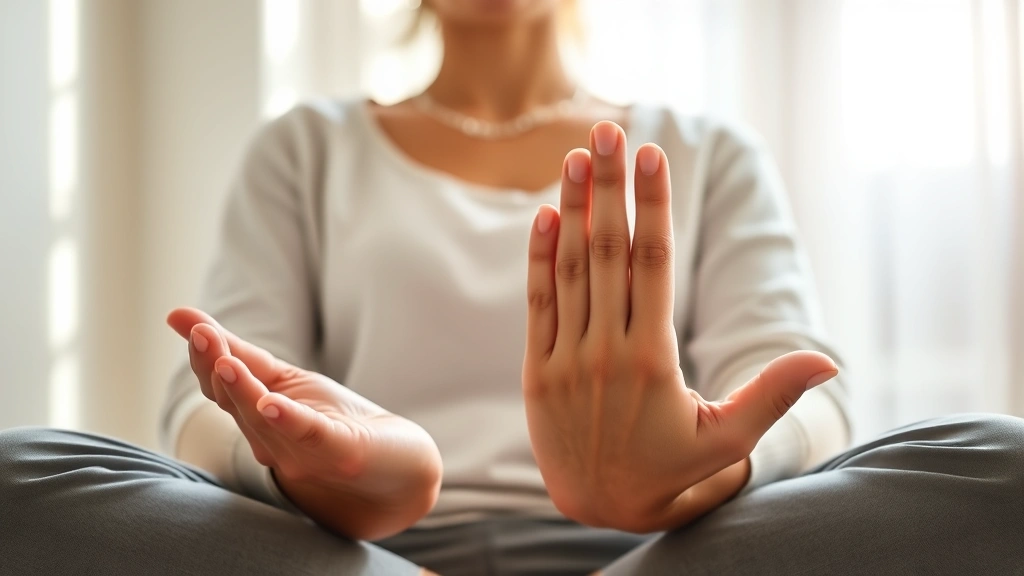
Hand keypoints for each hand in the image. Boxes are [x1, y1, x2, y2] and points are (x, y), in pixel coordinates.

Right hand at [167, 307, 442, 539]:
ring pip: (262, 421)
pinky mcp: (340, 452)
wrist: (398, 471)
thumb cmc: (339, 422)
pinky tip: (271, 405)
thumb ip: (240, 353)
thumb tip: (176, 315)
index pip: (219, 386)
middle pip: (235, 402)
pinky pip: (309, 436)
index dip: (202, 355)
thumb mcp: (286, 380)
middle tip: (201, 335)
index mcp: (258, 418)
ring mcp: (303, 452)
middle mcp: (271, 441)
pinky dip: (288, 420)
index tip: (183, 321)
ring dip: (243, 391)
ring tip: (227, 363)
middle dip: (216, 366)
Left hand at [522, 122, 837, 532]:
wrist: (599, 508)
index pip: (653, 266)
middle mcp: (604, 352)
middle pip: (608, 253)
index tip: (654, 157)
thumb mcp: (727, 440)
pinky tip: (546, 214)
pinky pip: (538, 303)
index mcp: (652, 361)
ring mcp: (566, 359)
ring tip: (578, 156)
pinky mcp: (538, 369)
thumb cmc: (672, 470)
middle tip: (612, 132)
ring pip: (570, 270)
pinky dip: (539, 258)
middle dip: (612, 189)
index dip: (653, 207)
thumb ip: (771, 396)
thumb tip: (828, 360)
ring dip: (573, 208)